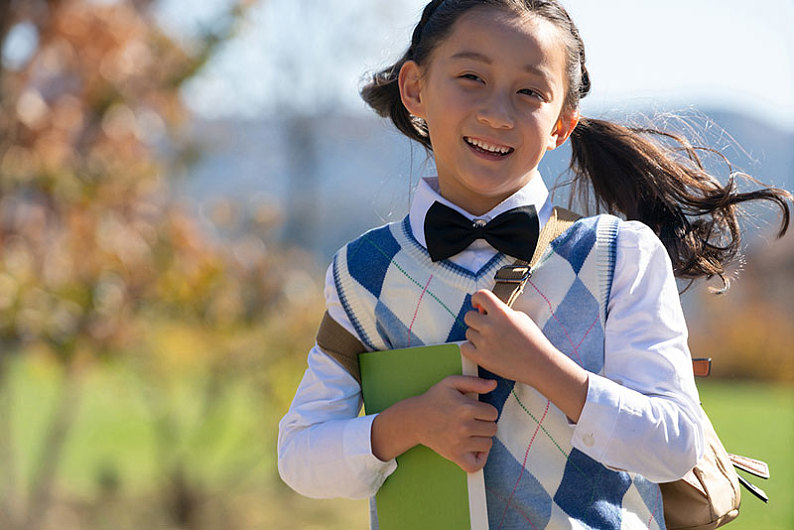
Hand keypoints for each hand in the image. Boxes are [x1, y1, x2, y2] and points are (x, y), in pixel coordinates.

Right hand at [372, 375, 497, 472]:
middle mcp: (464, 426)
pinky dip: (480, 459)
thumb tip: (494, 384)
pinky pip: (475, 465)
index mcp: (466, 408)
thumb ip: (474, 381)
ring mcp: (459, 443)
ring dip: (482, 439)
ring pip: (487, 444)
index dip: (486, 411)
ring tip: (471, 432)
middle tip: (473, 421)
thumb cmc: (434, 399)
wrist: (415, 418)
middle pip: (492, 429)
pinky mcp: (454, 455)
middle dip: (485, 424)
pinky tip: (476, 450)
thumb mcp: (451, 382)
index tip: (476, 410)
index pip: (493, 413)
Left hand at [461, 289, 588, 421]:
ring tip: (491, 341)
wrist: (540, 364)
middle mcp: (491, 326)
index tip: (478, 305)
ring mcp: (485, 343)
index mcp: (502, 313)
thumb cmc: (533, 340)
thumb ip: (501, 311)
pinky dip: (471, 348)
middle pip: (468, 316)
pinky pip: (465, 347)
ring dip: (476, 335)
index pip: (480, 295)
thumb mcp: (520, 317)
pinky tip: (483, 349)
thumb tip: (482, 310)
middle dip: (476, 320)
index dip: (477, 299)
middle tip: (486, 326)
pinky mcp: (482, 358)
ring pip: (468, 332)